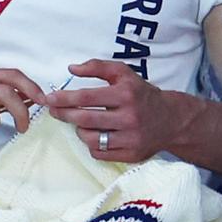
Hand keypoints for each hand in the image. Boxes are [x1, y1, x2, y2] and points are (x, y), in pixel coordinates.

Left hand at [46, 59, 199, 162]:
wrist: (171, 120)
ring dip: (79, 130)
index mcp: (126, 94)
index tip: (50, 98)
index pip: (87, 97)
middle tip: (54, 111)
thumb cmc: (141, 95)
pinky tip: (94, 135)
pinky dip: (92, 144)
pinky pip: (99, 153)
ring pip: (91, 138)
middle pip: (85, 119)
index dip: (65, 98)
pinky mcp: (131, 155)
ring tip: (80, 122)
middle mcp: (129, 117)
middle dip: (64, 114)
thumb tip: (72, 68)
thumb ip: (98, 67)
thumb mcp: (124, 74)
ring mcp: (131, 138)